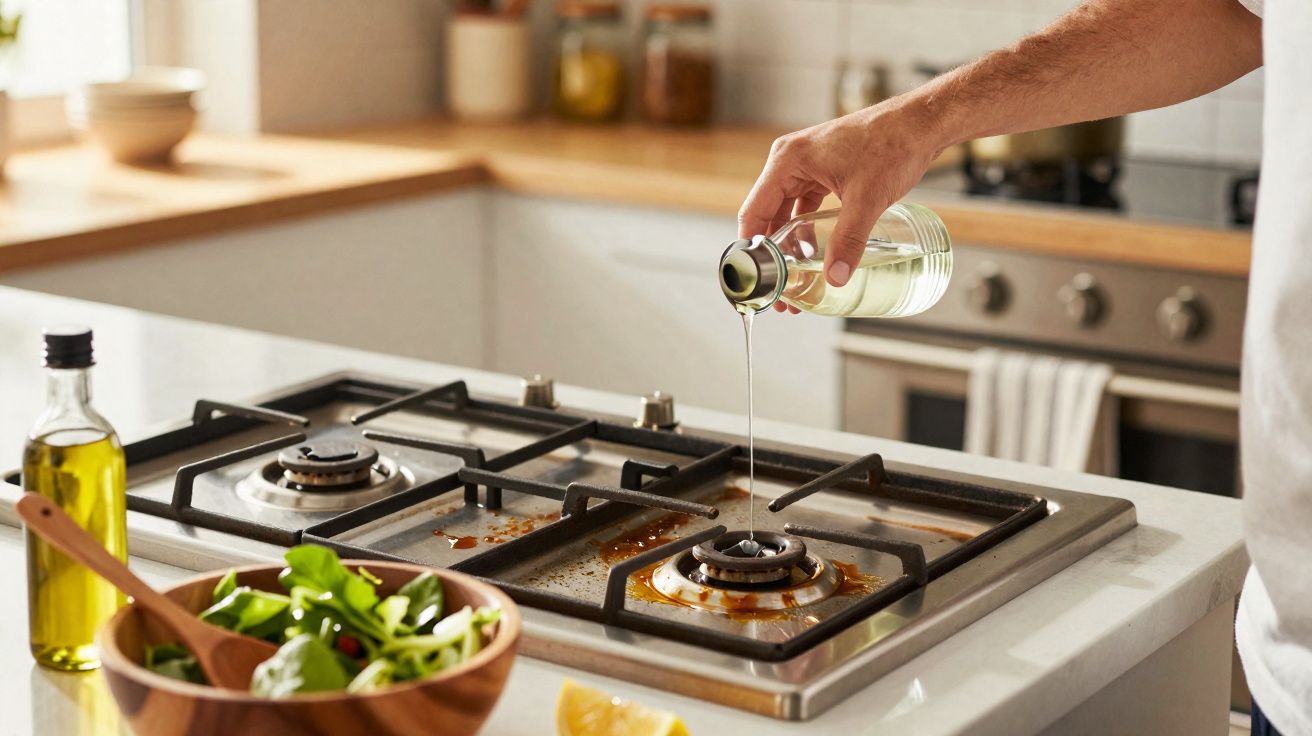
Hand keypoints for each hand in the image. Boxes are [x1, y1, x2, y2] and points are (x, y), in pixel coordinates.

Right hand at [738, 97, 946, 312]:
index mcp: (788, 160)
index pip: (755, 211)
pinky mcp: (823, 170)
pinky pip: (804, 204)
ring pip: (786, 211)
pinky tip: (814, 251)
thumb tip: (836, 277)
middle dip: (773, 252)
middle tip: (780, 288)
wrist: (920, 123)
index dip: (754, 248)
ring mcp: (806, 165)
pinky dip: (806, 228)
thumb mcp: (867, 198)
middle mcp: (791, 161)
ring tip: (795, 275)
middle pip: (767, 214)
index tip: (760, 278)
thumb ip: (849, 240)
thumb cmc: (893, 143)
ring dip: (789, 242)